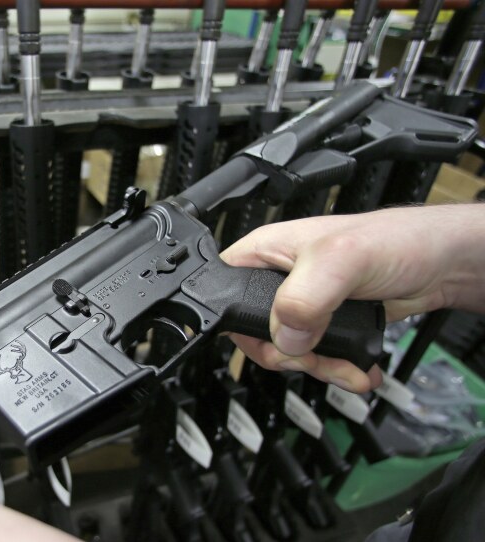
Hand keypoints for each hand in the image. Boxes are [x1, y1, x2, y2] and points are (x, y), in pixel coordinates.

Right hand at [221, 204, 484, 392]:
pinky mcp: (325, 323)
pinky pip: (314, 357)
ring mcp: (302, 304)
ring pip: (286, 352)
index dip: (241, 325)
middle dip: (288, 357)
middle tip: (313, 357)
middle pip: (255, 335)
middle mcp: (277, 279)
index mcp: (263, 252)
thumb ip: (304, 298)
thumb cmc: (395, 241)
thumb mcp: (340, 260)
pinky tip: (356, 368)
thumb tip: (285, 336)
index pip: (223, 294)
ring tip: (346, 369)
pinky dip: (334, 370)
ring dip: (317, 368)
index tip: (275, 340)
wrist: (441, 264)